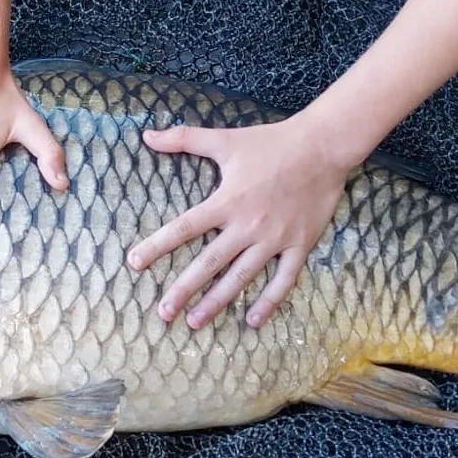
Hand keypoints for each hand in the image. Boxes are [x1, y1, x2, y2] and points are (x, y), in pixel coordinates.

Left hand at [128, 115, 349, 328]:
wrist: (323, 146)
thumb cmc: (271, 142)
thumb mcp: (224, 139)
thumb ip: (184, 138)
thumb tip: (147, 134)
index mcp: (226, 201)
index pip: (183, 228)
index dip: (157, 246)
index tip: (134, 263)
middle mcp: (247, 225)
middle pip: (208, 263)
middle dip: (184, 290)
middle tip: (163, 313)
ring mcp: (274, 239)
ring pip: (240, 277)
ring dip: (217, 302)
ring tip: (195, 322)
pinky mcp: (299, 245)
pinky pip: (284, 280)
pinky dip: (269, 302)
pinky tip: (252, 321)